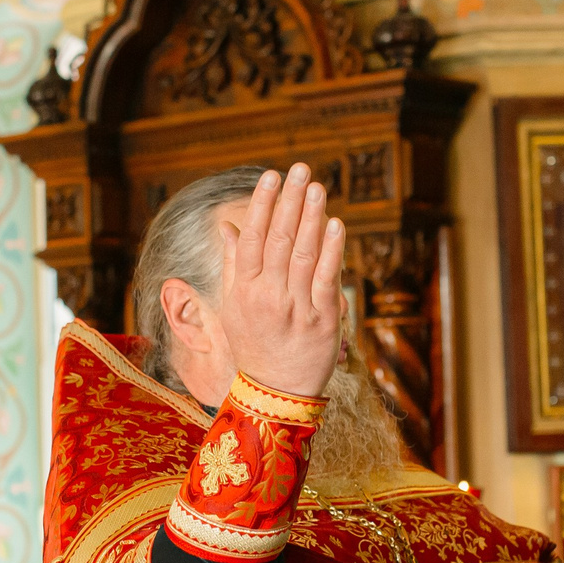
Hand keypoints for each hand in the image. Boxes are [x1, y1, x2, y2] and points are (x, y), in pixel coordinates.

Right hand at [220, 164, 347, 399]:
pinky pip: (328, 279)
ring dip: (312, 218)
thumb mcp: (234, 307)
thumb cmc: (254, 345)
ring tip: (317, 187)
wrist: (276, 393)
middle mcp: (269, 297)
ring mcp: (297, 308)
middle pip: (279, 239)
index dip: (262, 205)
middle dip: (290, 201)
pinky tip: (336, 225)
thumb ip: (233, 264)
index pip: (251, 238)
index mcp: (245, 291)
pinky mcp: (325, 321)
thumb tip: (227, 226)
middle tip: (299, 169)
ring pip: (304, 254)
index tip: (270, 176)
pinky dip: (333, 251)